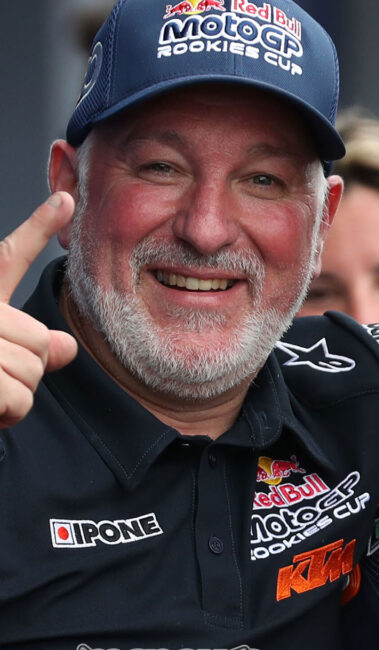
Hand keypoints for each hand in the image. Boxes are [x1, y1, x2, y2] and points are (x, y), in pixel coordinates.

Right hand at [0, 192, 76, 427]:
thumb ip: (28, 347)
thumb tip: (65, 346)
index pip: (8, 258)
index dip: (37, 226)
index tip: (65, 199)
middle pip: (40, 339)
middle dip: (25, 367)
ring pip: (31, 371)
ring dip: (14, 395)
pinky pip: (18, 399)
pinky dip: (6, 415)